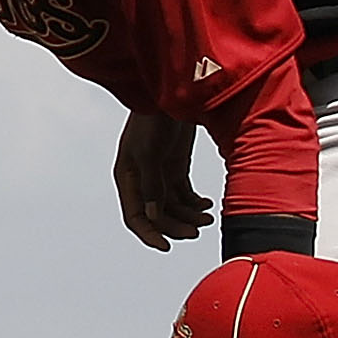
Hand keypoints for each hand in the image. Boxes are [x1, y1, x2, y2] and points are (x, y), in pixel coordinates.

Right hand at [112, 110, 213, 249]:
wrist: (170, 91)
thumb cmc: (153, 118)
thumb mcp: (149, 151)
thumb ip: (151, 184)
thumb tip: (152, 216)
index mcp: (129, 178)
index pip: (135, 217)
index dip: (150, 234)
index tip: (167, 247)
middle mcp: (142, 179)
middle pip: (158, 215)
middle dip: (177, 225)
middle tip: (198, 230)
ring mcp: (159, 173)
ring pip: (174, 207)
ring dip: (190, 215)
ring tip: (208, 216)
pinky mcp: (175, 166)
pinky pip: (184, 194)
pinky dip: (195, 202)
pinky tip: (206, 204)